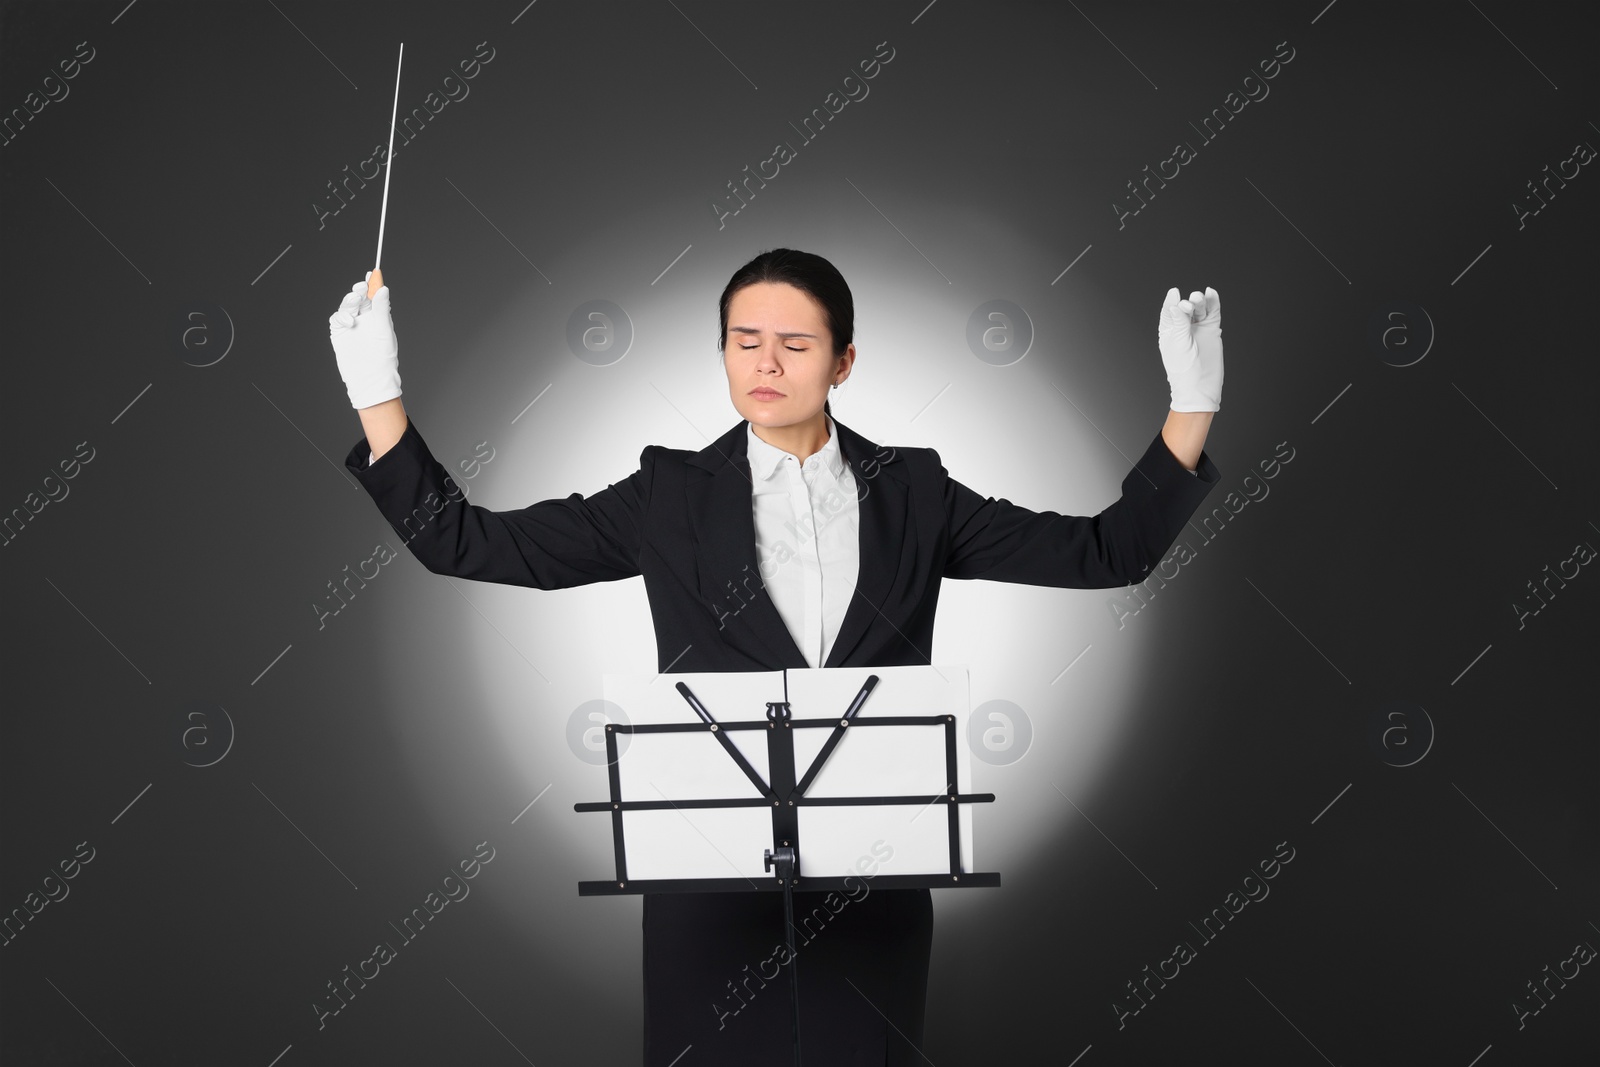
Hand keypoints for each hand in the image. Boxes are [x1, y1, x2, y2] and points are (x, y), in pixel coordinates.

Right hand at [329, 270, 401, 409]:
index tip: (373, 272)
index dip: (373, 283)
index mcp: (378, 316)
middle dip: (359, 290)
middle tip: (362, 287)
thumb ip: (381, 309)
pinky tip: (349, 322)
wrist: (370, 379)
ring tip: (356, 303)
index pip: (374, 295)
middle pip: (359, 297)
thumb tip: (384, 289)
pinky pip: (337, 318)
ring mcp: (352, 325)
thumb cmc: (383, 358)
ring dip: (350, 300)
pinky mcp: (340, 333)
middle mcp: (365, 318)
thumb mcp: (384, 330)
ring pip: (347, 305)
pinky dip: (342, 316)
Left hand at [1157, 286, 1222, 411]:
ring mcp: (1199, 328)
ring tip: (1200, 298)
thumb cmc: (1183, 369)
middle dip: (1188, 302)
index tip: (1174, 292)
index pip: (1170, 311)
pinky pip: (1213, 313)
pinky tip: (1211, 293)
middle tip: (1190, 304)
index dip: (1172, 301)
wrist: (1200, 386)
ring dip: (1200, 301)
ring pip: (1200, 308)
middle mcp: (1184, 327)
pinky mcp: (1212, 330)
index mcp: (1170, 330)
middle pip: (1186, 307)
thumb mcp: (1178, 343)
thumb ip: (1179, 322)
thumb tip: (1176, 304)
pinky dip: (1213, 302)